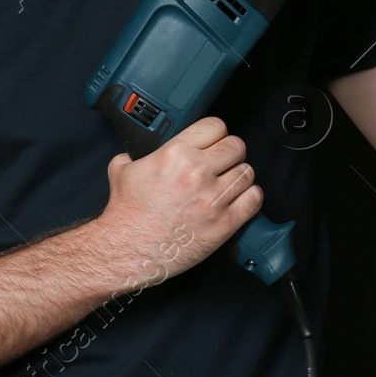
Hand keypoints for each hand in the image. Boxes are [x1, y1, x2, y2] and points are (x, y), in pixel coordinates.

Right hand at [95, 117, 260, 283]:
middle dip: (231, 152)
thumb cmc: (126, 215)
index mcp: (175, 153)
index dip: (216, 133)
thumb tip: (132, 156)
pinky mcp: (224, 223)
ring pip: (247, 172)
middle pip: (236, 146)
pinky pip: (253, 199)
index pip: (215, 126)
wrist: (128, 250)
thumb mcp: (122, 172)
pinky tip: (240, 199)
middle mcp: (197, 172)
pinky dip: (250, 197)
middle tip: (224, 162)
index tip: (214, 141)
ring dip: (240, 176)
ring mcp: (213, 198)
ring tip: (230, 182)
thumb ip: (132, 157)